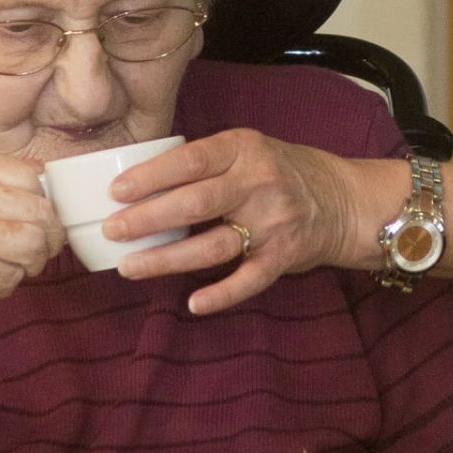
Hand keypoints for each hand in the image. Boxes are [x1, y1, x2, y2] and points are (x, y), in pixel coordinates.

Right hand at [0, 152, 64, 329]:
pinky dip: (6, 284)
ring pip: (32, 243)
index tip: (44, 219)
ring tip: (14, 267)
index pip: (28, 176)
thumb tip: (48, 180)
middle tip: (41, 251)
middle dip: (49, 237)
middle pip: (37, 211)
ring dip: (32, 263)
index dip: (45, 201)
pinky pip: (11, 275)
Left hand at [102, 128, 380, 314]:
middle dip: (148, 219)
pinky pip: (248, 280)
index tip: (116, 191)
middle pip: (196, 203)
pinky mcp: (283, 256)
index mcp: (244, 149)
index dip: (151, 176)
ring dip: (167, 260)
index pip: (191, 160)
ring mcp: (273, 222)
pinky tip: (193, 303)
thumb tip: (141, 185)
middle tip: (112, 231)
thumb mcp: (247, 150)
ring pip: (212, 246)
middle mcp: (258, 183)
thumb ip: (206, 163)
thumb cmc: (280, 171)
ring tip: (129, 267)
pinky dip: (221, 294)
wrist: (341, 199)